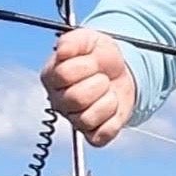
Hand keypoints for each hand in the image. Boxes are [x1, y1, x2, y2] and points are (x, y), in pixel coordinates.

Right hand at [40, 29, 136, 146]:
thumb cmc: (100, 56)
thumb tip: (61, 51)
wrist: (123, 71)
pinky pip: (100, 135)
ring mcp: (74, 120)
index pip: (64, 74)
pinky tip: (113, 107)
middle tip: (103, 78)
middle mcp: (59, 101)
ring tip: (108, 92)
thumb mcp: (89, 40)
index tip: (94, 61)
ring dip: (107, 101)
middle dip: (99, 83)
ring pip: (86, 119)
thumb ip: (73, 41)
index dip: (86, 66)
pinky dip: (113, 121)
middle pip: (75, 98)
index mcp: (52, 77)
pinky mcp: (92, 134)